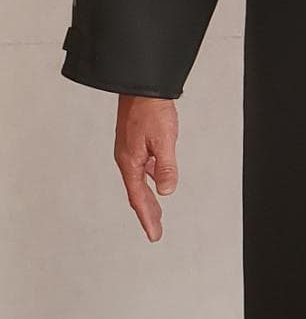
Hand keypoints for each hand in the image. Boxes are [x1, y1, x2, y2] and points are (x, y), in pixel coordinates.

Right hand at [114, 94, 178, 241]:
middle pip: (137, 192)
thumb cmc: (151, 108)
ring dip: (148, 197)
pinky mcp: (134, 141)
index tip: (154, 234)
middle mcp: (127, 158)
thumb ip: (166, 166)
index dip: (147, 217)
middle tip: (155, 231)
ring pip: (139, 180)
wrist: (141, 84)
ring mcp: (129, 150)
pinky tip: (157, 178)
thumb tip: (167, 191)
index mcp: (130, 161)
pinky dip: (149, 178)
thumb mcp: (164, 139)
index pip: (138, 197)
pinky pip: (142, 167)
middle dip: (147, 213)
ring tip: (156, 212)